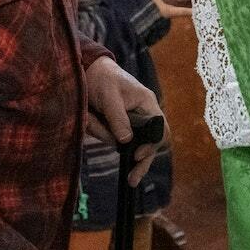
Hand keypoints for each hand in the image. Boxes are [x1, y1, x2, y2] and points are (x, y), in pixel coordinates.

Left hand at [84, 56, 166, 185]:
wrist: (89, 69)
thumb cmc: (103, 78)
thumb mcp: (109, 96)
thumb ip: (118, 118)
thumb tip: (126, 141)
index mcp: (147, 104)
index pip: (160, 129)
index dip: (152, 145)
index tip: (137, 155)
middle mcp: (143, 114)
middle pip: (149, 143)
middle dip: (140, 161)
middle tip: (132, 180)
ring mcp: (131, 121)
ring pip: (126, 142)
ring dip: (105, 134)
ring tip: (90, 117)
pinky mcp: (118, 125)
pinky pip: (112, 137)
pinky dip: (100, 132)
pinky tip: (91, 120)